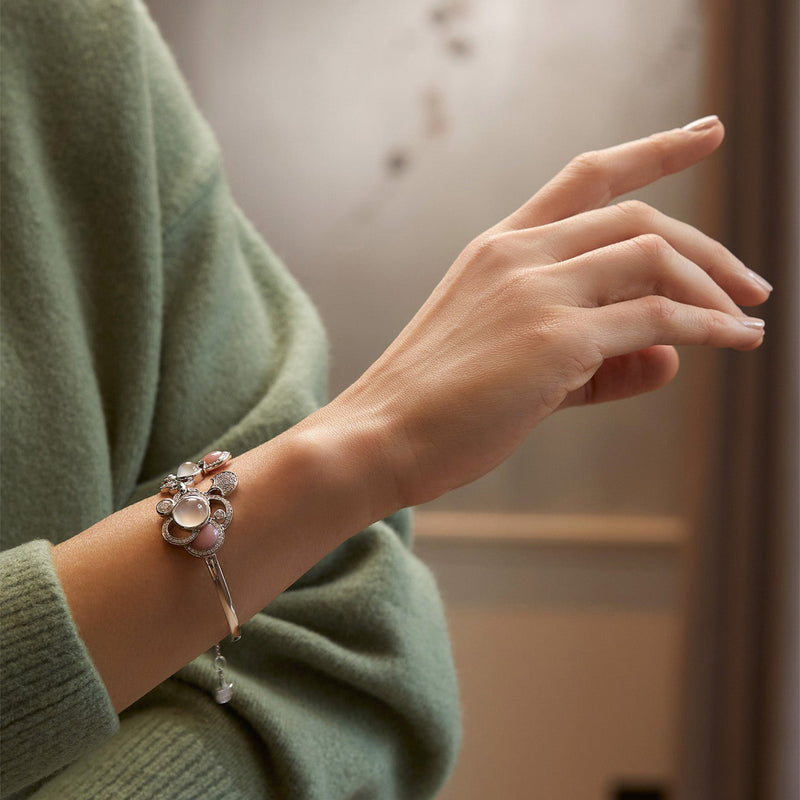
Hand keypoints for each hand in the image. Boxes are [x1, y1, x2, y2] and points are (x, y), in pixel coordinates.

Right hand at [325, 119, 769, 510]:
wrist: (380, 436)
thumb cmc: (439, 405)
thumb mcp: (521, 366)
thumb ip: (598, 358)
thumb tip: (674, 353)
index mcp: (501, 246)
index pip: (587, 177)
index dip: (654, 149)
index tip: (708, 134)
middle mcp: (519, 253)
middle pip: (640, 218)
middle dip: (708, 248)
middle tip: (752, 285)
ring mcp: (536, 290)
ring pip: (654, 259)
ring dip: (714, 287)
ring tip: (750, 320)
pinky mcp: (554, 338)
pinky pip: (654, 319)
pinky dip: (706, 327)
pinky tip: (734, 341)